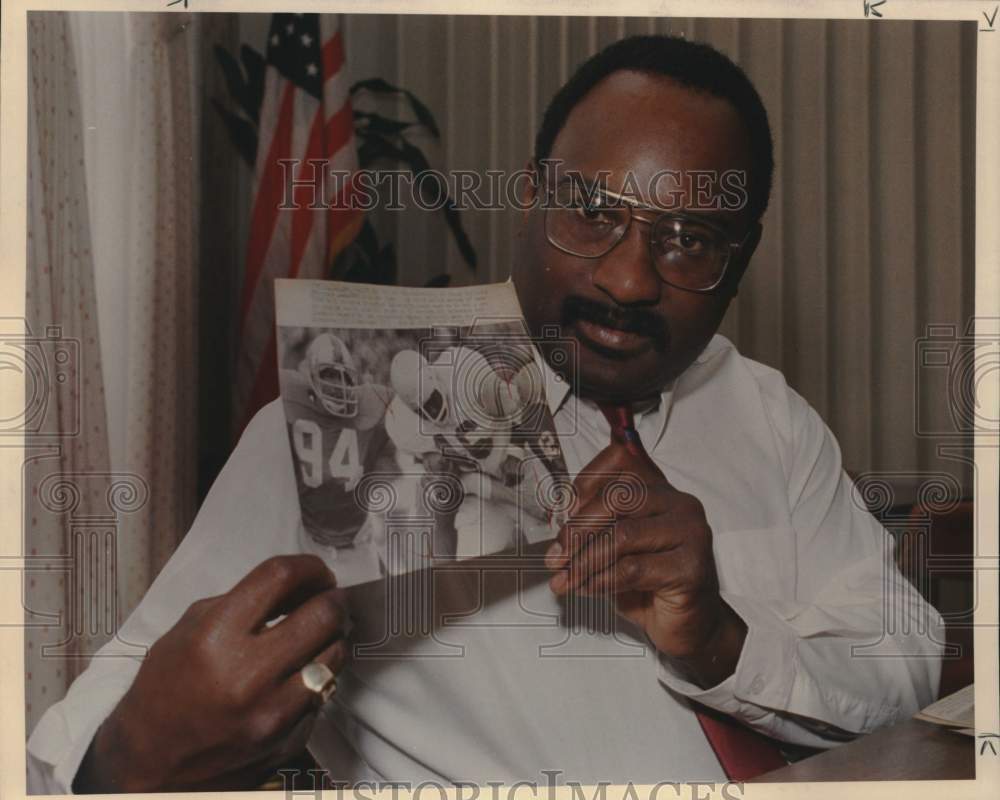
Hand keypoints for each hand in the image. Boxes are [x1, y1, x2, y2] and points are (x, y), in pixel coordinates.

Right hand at [74, 555, 350, 792]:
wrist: (150, 760)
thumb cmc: (166, 687)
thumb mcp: (190, 629)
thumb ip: (242, 603)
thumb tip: (294, 587)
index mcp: (216, 635)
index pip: (281, 577)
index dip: (308, 566)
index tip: (316, 572)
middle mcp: (248, 673)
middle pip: (323, 613)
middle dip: (332, 599)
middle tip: (326, 598)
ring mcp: (272, 710)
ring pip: (335, 653)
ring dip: (333, 636)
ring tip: (318, 634)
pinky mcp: (287, 738)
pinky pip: (324, 691)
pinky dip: (321, 674)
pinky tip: (303, 670)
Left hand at [545, 442, 745, 687]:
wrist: (688, 624)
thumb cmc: (649, 582)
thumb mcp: (614, 547)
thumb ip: (592, 530)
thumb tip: (557, 534)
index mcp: (659, 488)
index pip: (618, 461)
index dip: (584, 485)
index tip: (561, 516)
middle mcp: (679, 503)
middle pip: (618, 498)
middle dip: (578, 529)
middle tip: (557, 556)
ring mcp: (690, 533)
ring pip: (623, 535)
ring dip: (585, 560)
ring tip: (566, 578)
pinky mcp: (691, 567)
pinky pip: (633, 569)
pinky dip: (602, 580)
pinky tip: (588, 588)